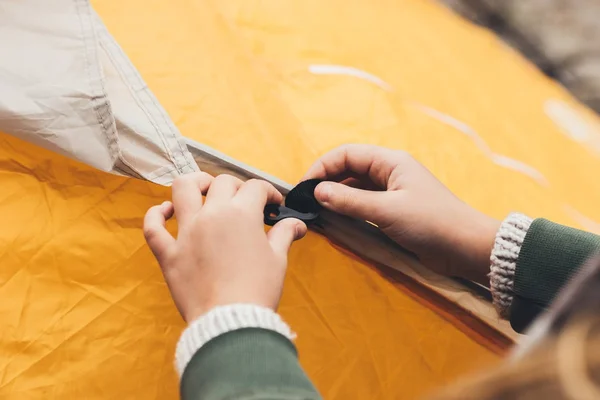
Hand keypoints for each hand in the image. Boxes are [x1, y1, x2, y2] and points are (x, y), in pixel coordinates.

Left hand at [143, 173, 306, 322]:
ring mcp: (186, 232)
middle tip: (245, 202)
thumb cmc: (258, 290)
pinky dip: (155, 215)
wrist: (231, 322)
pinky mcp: (169, 254)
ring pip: (182, 190)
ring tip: (203, 188)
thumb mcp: (278, 259)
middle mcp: (212, 215)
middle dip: (237, 187)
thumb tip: (296, 223)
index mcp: (241, 214)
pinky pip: (153, 228)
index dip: (268, 192)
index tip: (273, 205)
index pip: (255, 188)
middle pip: (222, 183)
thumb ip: (284, 234)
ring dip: (194, 183)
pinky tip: (164, 211)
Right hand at [303, 145, 499, 283]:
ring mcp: (392, 191)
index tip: (304, 186)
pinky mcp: (394, 210)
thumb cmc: (430, 223)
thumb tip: (317, 192)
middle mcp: (389, 172)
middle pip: (349, 168)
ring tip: (317, 210)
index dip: (322, 167)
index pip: (347, 154)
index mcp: (390, 162)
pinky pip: (363, 203)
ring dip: (336, 196)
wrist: (465, 248)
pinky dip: (348, 208)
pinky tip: (336, 219)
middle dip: (326, 181)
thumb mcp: (386, 211)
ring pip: (355, 186)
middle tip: (306, 201)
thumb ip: (350, 201)